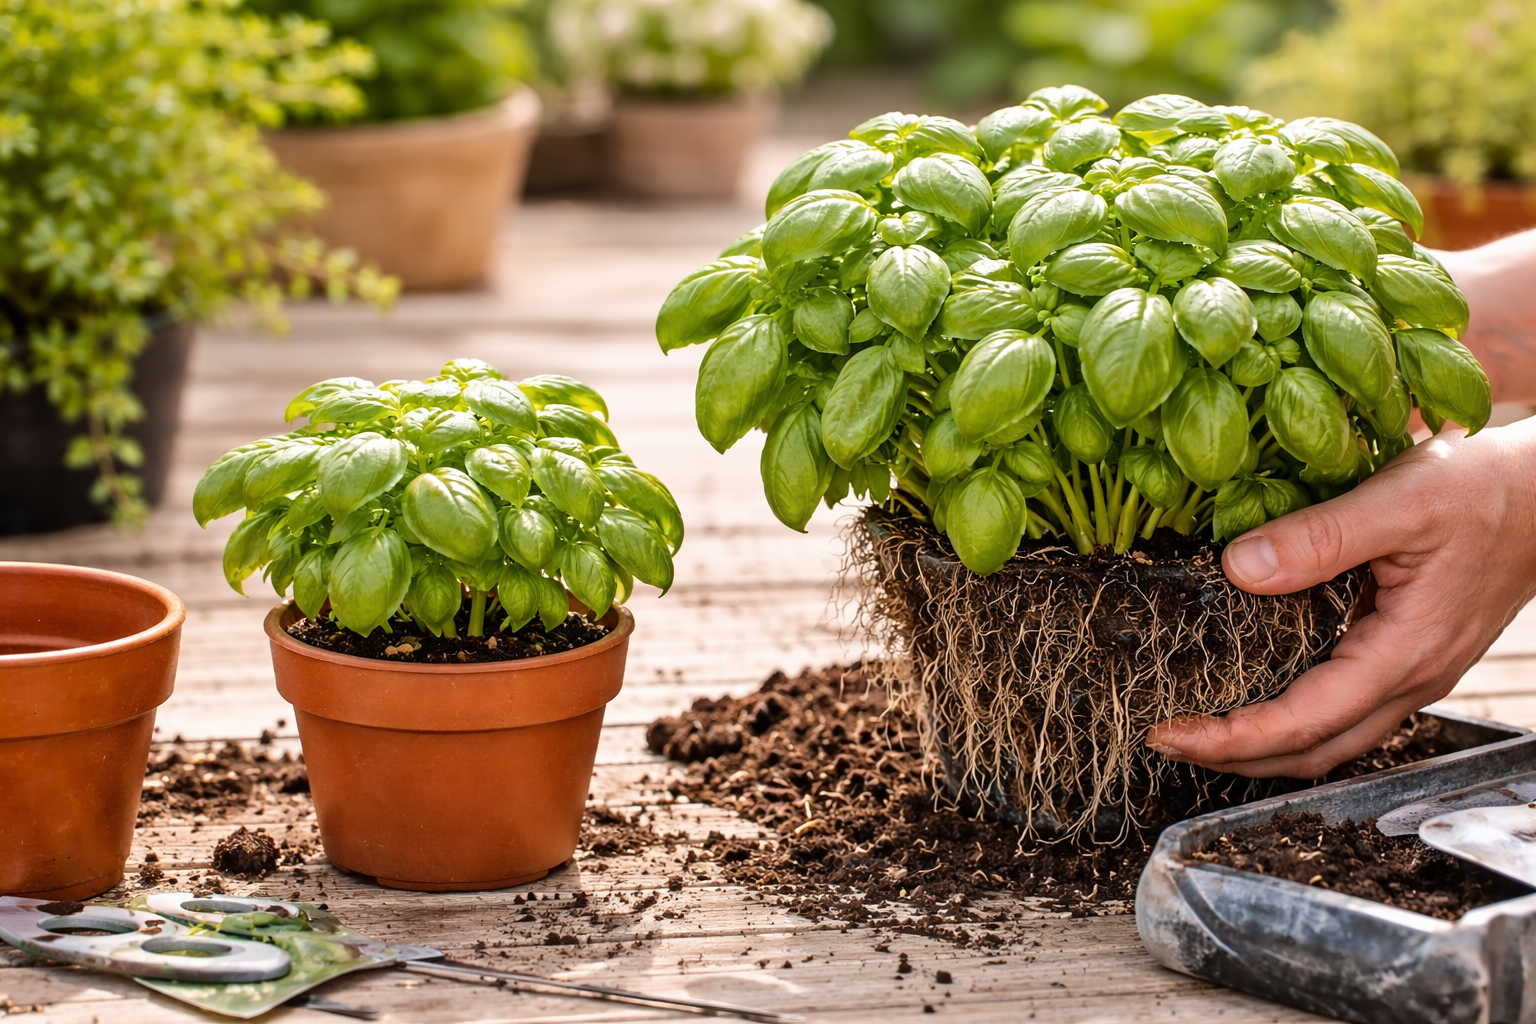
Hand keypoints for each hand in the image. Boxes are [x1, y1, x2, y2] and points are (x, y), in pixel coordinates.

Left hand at [1146, 418, 1535, 776]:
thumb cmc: (1484, 489)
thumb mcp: (1400, 499)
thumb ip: (1319, 537)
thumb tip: (1238, 569)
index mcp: (1405, 653)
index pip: (1304, 723)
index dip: (1231, 737)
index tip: (1168, 733)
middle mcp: (1411, 679)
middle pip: (1312, 752)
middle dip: (1234, 757)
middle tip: (1163, 738)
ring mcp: (1412, 674)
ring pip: (1329, 739)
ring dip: (1260, 746)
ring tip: (1197, 729)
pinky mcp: (1407, 658)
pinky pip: (1342, 709)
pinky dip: (1290, 718)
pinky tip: (1250, 693)